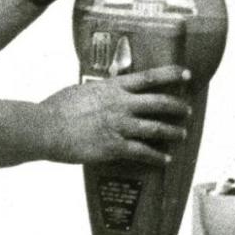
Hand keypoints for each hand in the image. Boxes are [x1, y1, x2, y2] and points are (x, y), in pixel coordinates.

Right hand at [42, 65, 191, 165]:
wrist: (47, 128)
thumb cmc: (58, 108)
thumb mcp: (83, 91)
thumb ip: (100, 91)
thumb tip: (107, 89)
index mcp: (113, 87)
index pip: (150, 77)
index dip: (172, 74)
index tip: (187, 74)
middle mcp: (122, 105)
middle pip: (160, 103)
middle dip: (178, 107)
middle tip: (187, 111)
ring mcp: (120, 126)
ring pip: (156, 128)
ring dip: (173, 132)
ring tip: (182, 135)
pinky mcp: (115, 147)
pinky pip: (143, 152)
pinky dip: (156, 157)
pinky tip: (164, 160)